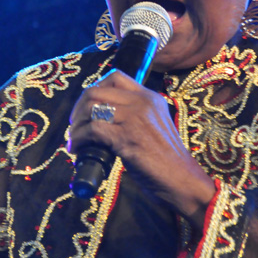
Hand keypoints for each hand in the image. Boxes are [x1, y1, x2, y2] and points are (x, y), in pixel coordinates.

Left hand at [68, 70, 215, 229]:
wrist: (182, 180)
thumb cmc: (167, 159)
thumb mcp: (154, 125)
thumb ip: (134, 116)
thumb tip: (102, 118)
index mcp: (150, 97)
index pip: (115, 77)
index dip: (94, 89)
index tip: (87, 108)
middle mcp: (142, 102)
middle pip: (96, 91)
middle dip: (78, 108)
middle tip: (75, 126)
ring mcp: (135, 118)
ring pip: (91, 109)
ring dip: (76, 126)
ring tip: (75, 140)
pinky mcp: (127, 137)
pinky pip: (92, 130)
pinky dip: (79, 140)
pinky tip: (78, 150)